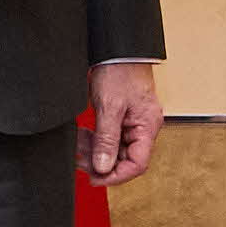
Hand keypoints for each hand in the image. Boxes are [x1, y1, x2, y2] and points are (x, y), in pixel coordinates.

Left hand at [84, 59, 163, 184]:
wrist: (117, 48)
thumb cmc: (120, 70)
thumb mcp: (110, 107)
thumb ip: (106, 140)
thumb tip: (103, 167)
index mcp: (147, 127)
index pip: (137, 164)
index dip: (116, 176)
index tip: (95, 178)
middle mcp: (144, 127)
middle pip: (125, 159)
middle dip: (101, 162)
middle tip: (80, 161)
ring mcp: (133, 122)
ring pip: (115, 149)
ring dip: (96, 151)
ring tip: (78, 146)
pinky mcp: (123, 117)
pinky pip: (111, 137)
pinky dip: (96, 140)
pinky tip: (83, 137)